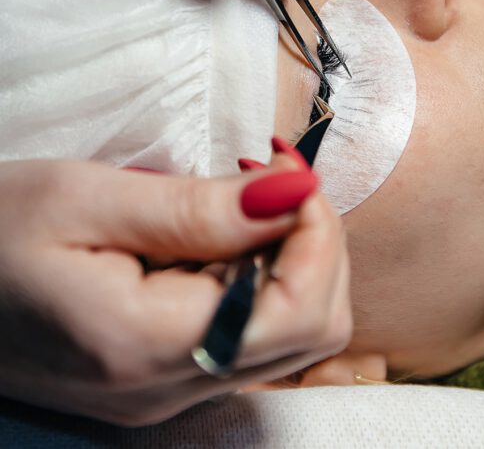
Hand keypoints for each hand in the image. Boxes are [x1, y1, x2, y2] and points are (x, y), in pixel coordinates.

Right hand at [0, 157, 350, 425]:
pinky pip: (246, 333)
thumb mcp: (86, 198)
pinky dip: (257, 277)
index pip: (301, 309)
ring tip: (242, 201)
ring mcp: (165, 391)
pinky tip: (216, 235)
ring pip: (289, 334)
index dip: (319, 233)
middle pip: (311, 329)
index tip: (292, 170)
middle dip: (314, 243)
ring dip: (290, 257)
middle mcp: (168, 390)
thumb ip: (199, 207)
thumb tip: (295, 193)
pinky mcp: (158, 376)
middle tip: (273, 179)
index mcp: (149, 348)